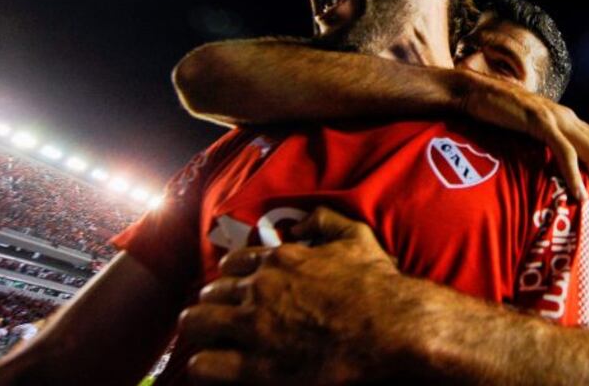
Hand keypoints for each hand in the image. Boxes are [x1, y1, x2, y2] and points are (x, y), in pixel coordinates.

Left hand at [179, 207, 414, 384]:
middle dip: (212, 303)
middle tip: (219, 315)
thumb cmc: (377, 284)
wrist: (391, 328)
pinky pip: (204, 365)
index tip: (236, 288)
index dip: (231, 276)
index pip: (233, 263)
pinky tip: (212, 367)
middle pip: (211, 293)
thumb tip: (301, 223)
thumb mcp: (356, 236)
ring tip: (206, 338)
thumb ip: (324, 220)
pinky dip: (204, 365)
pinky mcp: (255, 366)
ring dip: (199, 329)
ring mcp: (254, 327)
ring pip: (197, 323)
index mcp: (279, 260)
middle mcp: (259, 289)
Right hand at [459, 72, 588, 209]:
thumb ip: (538, 139)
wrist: (472, 91)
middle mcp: (566, 116)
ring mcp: (555, 118)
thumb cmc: (493, 111)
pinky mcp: (541, 122)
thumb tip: (542, 164)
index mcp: (564, 117)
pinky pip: (566, 152)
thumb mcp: (524, 127)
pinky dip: (574, 174)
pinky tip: (577, 193)